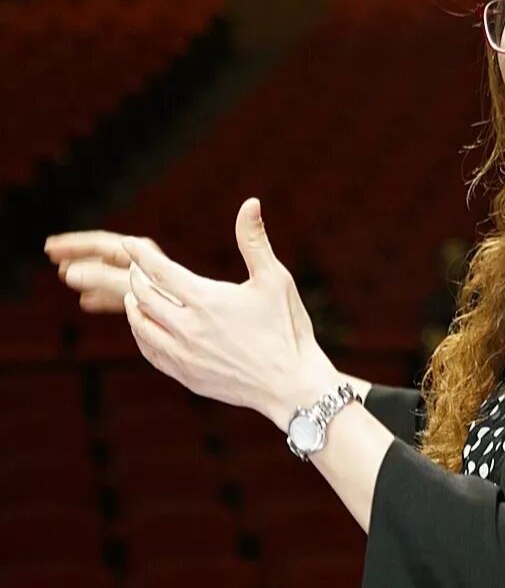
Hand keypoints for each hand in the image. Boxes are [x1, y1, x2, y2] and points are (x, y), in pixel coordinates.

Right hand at [44, 229, 165, 312]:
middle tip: (49, 251)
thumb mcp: (133, 286)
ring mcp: (146, 280)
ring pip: (109, 272)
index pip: (100, 244)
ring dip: (86, 272)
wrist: (203, 321)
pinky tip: (86, 302)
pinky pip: (118, 292)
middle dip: (76, 252)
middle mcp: (144, 264)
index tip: (50, 247)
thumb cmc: (173, 300)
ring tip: (64, 274)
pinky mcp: (149, 298)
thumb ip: (103, 280)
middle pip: (102, 253)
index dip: (74, 244)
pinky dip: (100, 295)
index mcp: (142, 255)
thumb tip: (68, 273)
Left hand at [122, 197, 339, 429]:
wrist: (291, 385)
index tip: (129, 243)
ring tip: (137, 295)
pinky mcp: (187, 377)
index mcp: (206, 300)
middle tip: (135, 267)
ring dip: (135, 307)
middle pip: (144, 297)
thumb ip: (254, 240)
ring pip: (142, 327)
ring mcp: (185, 356)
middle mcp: (188, 329)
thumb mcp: (275, 278)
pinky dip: (143, 335)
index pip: (160, 271)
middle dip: (136, 278)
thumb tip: (250, 202)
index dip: (141, 254)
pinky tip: (147, 328)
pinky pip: (151, 353)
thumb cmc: (287, 327)